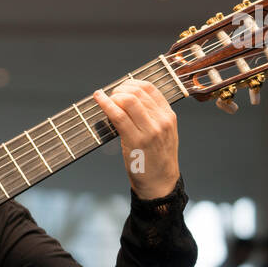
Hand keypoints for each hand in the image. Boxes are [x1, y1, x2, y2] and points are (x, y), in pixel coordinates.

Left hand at [92, 79, 180, 199]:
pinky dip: (106, 105)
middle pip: (137, 92)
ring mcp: (150, 131)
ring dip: (112, 96)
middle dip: (119, 90)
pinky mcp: (136, 141)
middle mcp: (162, 120)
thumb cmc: (157, 158)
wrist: (160, 183)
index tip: (120, 88)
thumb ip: (152, 116)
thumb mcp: (163, 133)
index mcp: (168, 116)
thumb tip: (128, 97)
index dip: (131, 84)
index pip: (150, 88)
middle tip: (110, 96)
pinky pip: (118, 116)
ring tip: (105, 100)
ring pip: (128, 101)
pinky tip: (99, 100)